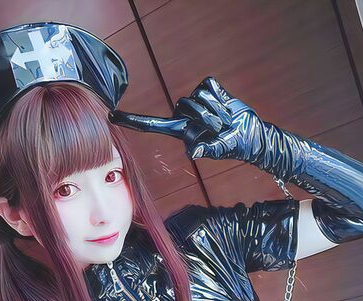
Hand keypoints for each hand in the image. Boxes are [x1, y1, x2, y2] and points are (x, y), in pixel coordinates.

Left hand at [108, 76, 265, 162]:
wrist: (250, 134)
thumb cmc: (232, 146)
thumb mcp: (219, 150)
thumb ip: (206, 150)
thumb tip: (194, 152)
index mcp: (181, 130)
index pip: (151, 124)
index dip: (132, 120)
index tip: (111, 115)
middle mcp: (184, 114)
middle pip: (184, 105)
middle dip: (206, 116)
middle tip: (220, 128)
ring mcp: (196, 100)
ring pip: (199, 96)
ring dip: (216, 109)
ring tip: (225, 120)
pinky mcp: (208, 89)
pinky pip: (209, 86)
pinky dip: (221, 96)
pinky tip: (227, 107)